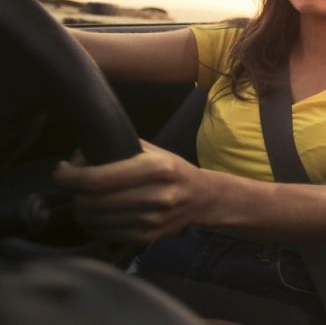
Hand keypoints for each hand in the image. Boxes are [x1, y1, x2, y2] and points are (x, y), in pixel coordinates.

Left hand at [53, 140, 210, 243]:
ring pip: (95, 220)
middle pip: (93, 201)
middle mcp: (157, 196)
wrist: (203, 198)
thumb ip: (118, 149)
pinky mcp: (147, 238)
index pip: (98, 179)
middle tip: (75, 186)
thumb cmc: (172, 170)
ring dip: (82, 209)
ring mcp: (152, 220)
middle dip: (75, 193)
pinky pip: (105, 233)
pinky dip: (94, 224)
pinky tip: (98, 214)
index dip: (70, 177)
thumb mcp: (152, 152)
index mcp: (157, 168)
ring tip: (86, 199)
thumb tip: (79, 158)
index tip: (62, 171)